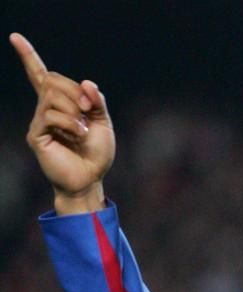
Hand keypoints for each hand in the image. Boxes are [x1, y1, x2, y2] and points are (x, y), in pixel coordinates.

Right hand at [10, 32, 114, 213]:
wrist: (90, 180)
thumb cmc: (96, 154)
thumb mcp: (103, 123)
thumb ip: (96, 101)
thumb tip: (86, 83)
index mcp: (60, 104)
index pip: (41, 75)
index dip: (28, 56)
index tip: (15, 37)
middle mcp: (45, 110)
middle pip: (52, 79)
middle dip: (74, 90)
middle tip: (87, 109)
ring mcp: (39, 122)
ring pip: (52, 95)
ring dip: (74, 110)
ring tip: (82, 130)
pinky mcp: (36, 135)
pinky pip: (50, 115)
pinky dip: (70, 122)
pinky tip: (78, 135)